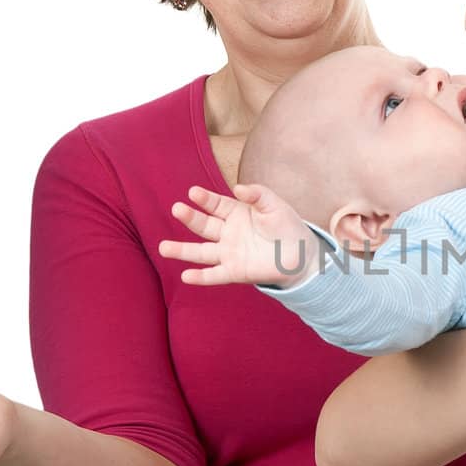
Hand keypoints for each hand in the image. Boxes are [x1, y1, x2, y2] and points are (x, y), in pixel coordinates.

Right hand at [159, 184, 313, 285]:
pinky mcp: (234, 272)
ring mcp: (229, 253)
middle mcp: (227, 233)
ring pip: (201, 252)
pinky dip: (201, 277)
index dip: (205, 199)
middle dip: (190, 218)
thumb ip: (257, 194)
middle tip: (177, 209)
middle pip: (204, 226)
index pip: (216, 204)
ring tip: (163, 248)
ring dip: (182, 250)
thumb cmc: (287, 226)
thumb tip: (238, 188)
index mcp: (236, 213)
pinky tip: (186, 276)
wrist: (302, 255)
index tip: (193, 193)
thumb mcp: (274, 206)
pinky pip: (214, 275)